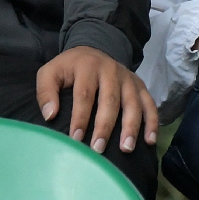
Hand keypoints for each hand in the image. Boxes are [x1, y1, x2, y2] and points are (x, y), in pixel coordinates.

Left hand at [36, 46, 157, 154]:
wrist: (94, 50)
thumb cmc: (69, 69)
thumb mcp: (50, 73)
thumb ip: (46, 92)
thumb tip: (50, 115)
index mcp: (87, 67)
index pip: (84, 94)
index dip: (80, 117)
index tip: (75, 139)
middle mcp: (111, 70)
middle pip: (110, 100)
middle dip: (105, 126)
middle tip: (98, 148)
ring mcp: (128, 78)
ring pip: (133, 103)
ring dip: (131, 127)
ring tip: (126, 149)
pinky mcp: (140, 85)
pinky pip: (149, 104)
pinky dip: (152, 122)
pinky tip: (150, 141)